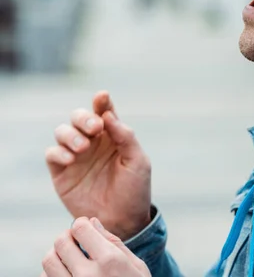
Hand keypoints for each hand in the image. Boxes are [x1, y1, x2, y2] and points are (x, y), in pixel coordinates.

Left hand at [41, 217, 150, 276]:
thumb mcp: (136, 266)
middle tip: (75, 241)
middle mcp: (88, 276)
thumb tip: (91, 222)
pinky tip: (68, 275)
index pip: (80, 228)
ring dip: (57, 255)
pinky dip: (53, 274)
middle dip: (67, 237)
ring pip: (48, 262)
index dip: (81, 224)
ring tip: (70, 259)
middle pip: (60, 243)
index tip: (85, 229)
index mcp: (109, 261)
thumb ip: (113, 242)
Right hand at [45, 91, 150, 239]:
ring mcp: (76, 156)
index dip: (101, 101)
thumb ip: (125, 137)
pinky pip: (52, 154)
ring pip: (62, 132)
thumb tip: (108, 115)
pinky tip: (71, 158)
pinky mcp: (62, 172)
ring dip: (70, 135)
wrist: (123, 220)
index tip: (102, 96)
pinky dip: (58, 152)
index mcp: (113, 136)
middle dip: (83, 117)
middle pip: (79, 117)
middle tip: (94, 128)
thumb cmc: (134, 189)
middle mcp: (92, 142)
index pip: (104, 112)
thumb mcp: (138, 161)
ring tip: (83, 148)